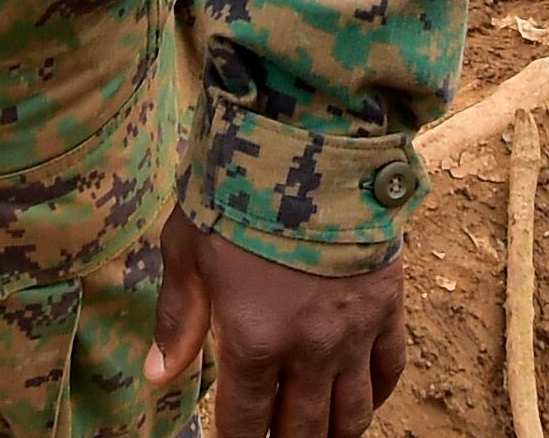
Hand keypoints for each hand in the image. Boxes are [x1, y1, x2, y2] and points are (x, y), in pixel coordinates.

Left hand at [143, 207, 408, 437]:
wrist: (314, 141)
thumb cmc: (240, 189)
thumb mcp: (189, 248)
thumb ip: (178, 317)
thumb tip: (158, 374)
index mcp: (255, 341)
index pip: (245, 423)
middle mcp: (310, 350)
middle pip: (303, 431)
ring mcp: (355, 332)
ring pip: (352, 414)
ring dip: (334, 436)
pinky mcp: (389, 306)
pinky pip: (390, 369)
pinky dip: (377, 396)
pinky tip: (363, 404)